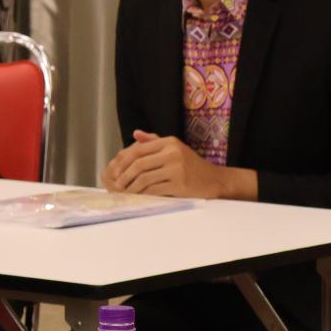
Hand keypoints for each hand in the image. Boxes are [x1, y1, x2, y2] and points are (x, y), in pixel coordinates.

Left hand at [101, 130, 253, 198]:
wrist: (214, 180)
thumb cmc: (192, 166)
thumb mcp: (175, 148)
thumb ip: (155, 141)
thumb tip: (135, 134)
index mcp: (170, 142)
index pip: (139, 149)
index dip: (124, 160)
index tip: (116, 170)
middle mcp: (173, 153)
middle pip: (139, 164)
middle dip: (124, 175)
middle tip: (118, 184)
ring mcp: (176, 169)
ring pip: (144, 178)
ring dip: (131, 187)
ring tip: (126, 192)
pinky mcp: (179, 184)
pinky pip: (154, 189)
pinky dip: (143, 194)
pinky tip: (139, 196)